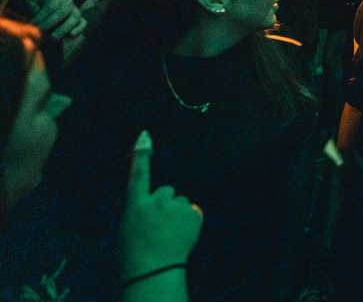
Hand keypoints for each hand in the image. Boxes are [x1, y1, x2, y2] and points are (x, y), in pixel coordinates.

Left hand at [26, 0, 87, 39]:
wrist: (42, 24)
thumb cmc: (33, 14)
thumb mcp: (28, 9)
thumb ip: (30, 8)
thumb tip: (33, 9)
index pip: (51, 6)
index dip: (42, 16)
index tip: (32, 26)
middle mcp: (67, 1)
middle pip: (63, 11)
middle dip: (52, 22)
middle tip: (41, 32)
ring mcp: (75, 11)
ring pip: (74, 17)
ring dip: (64, 28)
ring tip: (53, 37)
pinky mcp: (81, 20)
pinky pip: (83, 24)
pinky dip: (78, 29)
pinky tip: (71, 36)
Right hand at [119, 131, 201, 279]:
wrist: (153, 270)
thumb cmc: (134, 255)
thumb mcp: (126, 230)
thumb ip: (137, 212)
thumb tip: (145, 205)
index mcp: (136, 204)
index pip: (139, 174)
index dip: (142, 155)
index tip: (145, 135)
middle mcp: (157, 201)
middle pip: (167, 190)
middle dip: (166, 203)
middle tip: (161, 224)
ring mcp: (177, 206)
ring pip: (181, 203)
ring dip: (178, 213)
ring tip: (171, 233)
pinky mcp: (193, 214)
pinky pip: (192, 213)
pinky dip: (189, 222)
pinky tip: (181, 236)